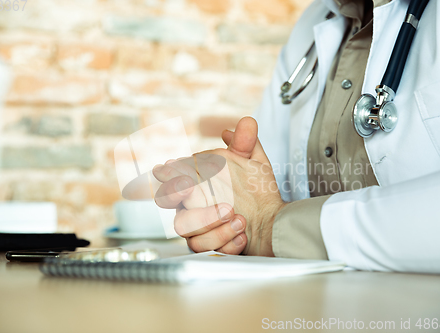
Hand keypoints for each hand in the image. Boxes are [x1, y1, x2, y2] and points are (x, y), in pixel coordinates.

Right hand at [153, 117, 286, 255]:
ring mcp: (196, 226)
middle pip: (167, 201)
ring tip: (238, 219)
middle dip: (176, 193)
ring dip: (211, 223)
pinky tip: (242, 235)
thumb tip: (240, 124)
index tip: (183, 176)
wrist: (272, 222)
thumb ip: (246, 144)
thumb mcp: (255, 164)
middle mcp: (190, 203)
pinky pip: (203, 247)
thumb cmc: (257, 192)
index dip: (172, 176)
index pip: (172, 176)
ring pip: (184, 228)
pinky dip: (224, 241)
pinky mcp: (206, 246)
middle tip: (198, 193)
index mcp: (196, 181)